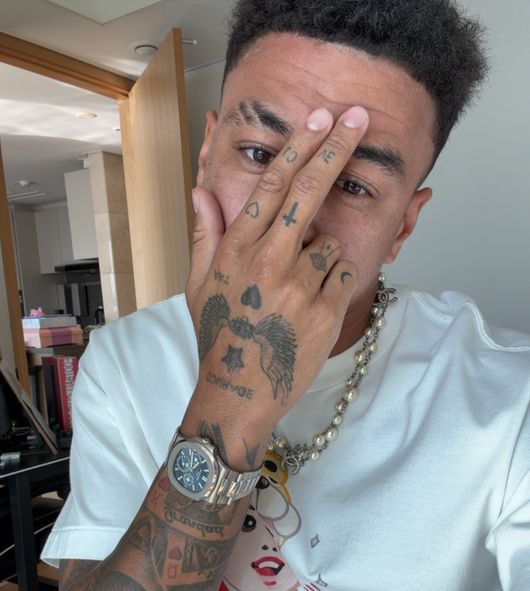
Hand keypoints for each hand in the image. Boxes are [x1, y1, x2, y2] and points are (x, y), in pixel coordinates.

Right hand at [183, 106, 368, 468]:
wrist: (239, 392)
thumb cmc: (219, 336)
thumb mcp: (199, 285)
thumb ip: (205, 234)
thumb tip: (201, 190)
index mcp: (236, 251)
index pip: (272, 187)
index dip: (299, 148)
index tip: (320, 119)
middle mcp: (268, 261)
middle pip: (307, 192)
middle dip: (335, 149)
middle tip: (357, 118)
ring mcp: (299, 287)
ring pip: (329, 242)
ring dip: (321, 255)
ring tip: (296, 291)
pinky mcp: (326, 311)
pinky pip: (343, 273)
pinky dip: (334, 280)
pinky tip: (311, 304)